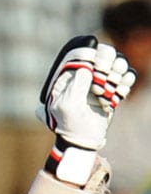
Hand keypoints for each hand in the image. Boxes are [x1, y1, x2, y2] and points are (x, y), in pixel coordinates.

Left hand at [37, 35, 135, 183]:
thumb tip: (86, 68)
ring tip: (112, 87)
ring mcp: (98, 82)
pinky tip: (119, 93)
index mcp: (66, 76)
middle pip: (103, 54)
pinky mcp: (111, 90)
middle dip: (108, 62)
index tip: (96, 66)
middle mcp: (83, 75)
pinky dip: (126, 81)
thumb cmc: (68, 123)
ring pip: (116, 64)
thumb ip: (75, 85)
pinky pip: (126, 77)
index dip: (91, 55)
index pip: (81, 53)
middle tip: (107, 76)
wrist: (81, 140)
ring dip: (118, 72)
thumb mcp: (67, 105)